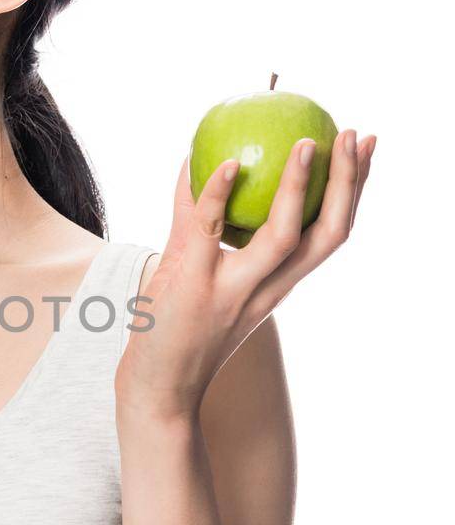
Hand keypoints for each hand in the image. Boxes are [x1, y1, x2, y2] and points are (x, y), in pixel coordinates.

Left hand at [114, 128, 376, 422]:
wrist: (156, 390)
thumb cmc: (177, 328)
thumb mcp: (203, 273)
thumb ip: (206, 223)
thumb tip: (207, 158)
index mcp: (280, 286)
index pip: (332, 233)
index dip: (356, 189)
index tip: (366, 147)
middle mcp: (269, 290)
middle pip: (328, 235)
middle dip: (349, 183)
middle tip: (353, 134)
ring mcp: (234, 291)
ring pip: (282, 238)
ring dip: (297, 188)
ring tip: (306, 142)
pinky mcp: (193, 288)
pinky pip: (210, 232)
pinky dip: (220, 195)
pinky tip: (226, 162)